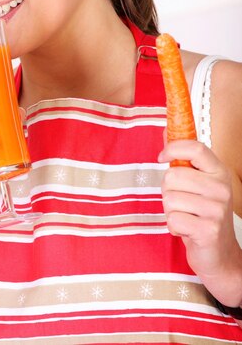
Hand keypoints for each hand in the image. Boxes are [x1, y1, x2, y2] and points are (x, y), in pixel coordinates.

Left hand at [158, 136, 241, 305]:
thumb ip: (182, 157)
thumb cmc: (202, 213)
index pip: (195, 148)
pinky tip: (186, 230)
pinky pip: (173, 219)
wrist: (219, 253)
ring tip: (185, 216)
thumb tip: (167, 130)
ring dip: (170, 210)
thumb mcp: (197, 182)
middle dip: (168, 190)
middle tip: (181, 202)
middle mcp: (221, 188)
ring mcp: (216, 210)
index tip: (162, 157)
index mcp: (219, 172)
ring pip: (170, 198)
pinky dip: (173, 226)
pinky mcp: (208, 230)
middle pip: (173, 175)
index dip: (173, 148)